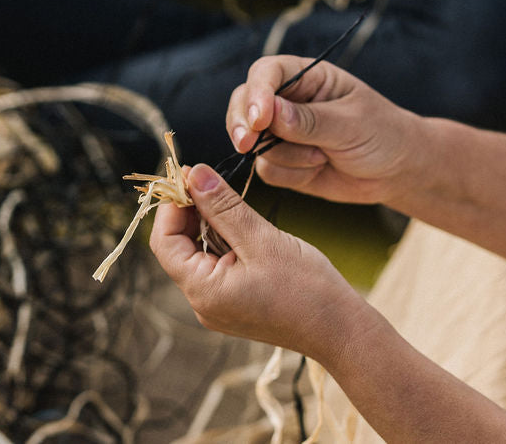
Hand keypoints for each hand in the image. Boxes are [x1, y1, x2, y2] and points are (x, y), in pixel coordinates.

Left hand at [150, 164, 366, 358]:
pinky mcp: (235, 304)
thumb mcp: (263, 238)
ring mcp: (219, 306)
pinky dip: (226, 242)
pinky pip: (218, 266)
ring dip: (212, 225)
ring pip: (200, 254)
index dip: (172, 206)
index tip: (191, 177)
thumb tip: (195, 174)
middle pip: (179, 248)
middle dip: (192, 212)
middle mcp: (203, 303)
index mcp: (203, 291)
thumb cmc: (308, 288)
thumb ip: (224, 206)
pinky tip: (246, 227)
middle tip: (212, 182)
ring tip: (236, 204)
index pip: (164, 242)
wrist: (341, 330)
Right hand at [225, 56, 421, 204]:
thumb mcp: (351, 124)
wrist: (397, 171)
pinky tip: (318, 169)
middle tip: (247, 143)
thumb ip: (310, 120)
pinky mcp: (283, 162)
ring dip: (285, 156)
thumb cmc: (383, 134)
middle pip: (244, 103)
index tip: (259, 118)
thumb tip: (270, 113)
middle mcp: (288, 100)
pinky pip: (267, 170)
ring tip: (323, 156)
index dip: (257, 93)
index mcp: (307, 76)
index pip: (267, 73)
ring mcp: (282, 132)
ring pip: (254, 143)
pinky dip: (291, 174)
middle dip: (244, 124)